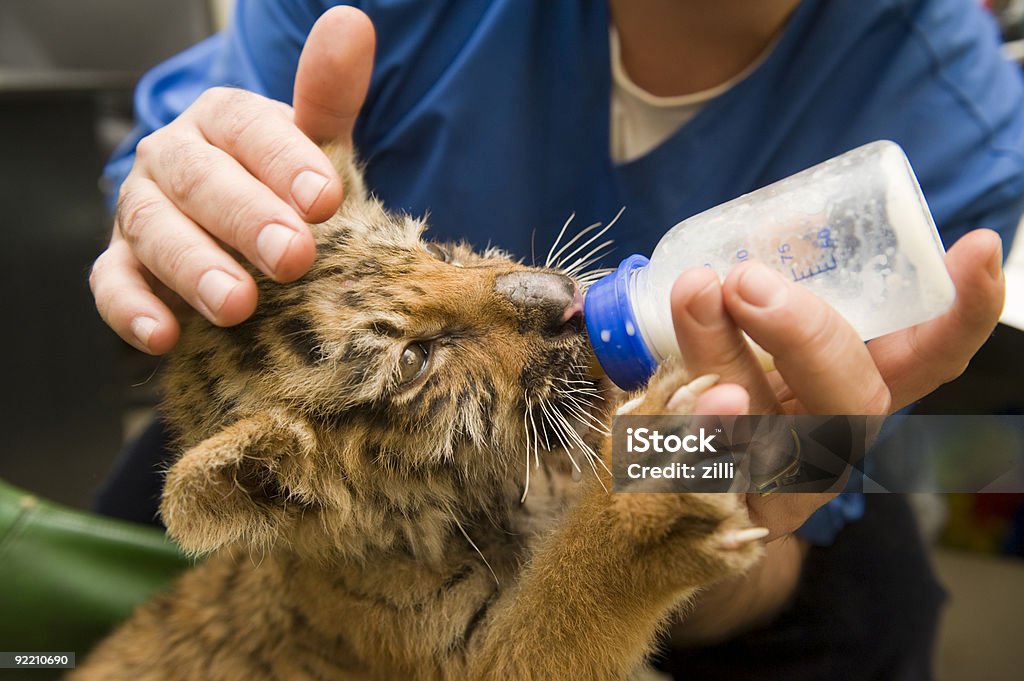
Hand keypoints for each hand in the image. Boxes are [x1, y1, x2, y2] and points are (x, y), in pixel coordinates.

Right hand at [90, 7, 375, 353]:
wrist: (245, 227)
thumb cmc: (285, 184)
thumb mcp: (315, 143)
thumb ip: (329, 94)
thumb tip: (352, 22)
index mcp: (222, 121)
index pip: (247, 129)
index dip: (285, 162)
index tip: (327, 199)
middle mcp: (174, 158)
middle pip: (200, 180)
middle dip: (247, 219)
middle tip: (295, 257)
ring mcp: (141, 211)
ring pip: (154, 230)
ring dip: (194, 268)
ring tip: (238, 305)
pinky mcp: (122, 264)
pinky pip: (112, 282)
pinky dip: (131, 308)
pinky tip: (162, 334)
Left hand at [669, 228, 1005, 539]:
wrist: (668, 485)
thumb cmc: (716, 384)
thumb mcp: (742, 334)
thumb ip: (753, 296)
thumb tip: (735, 252)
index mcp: (854, 387)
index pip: (926, 356)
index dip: (960, 313)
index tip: (978, 249)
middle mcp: (835, 440)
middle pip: (854, 400)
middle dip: (807, 333)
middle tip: (746, 279)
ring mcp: (783, 489)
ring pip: (770, 438)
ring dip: (728, 365)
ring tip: (696, 300)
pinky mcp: (724, 517)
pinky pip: (707, 479)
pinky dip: (687, 436)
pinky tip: (665, 410)